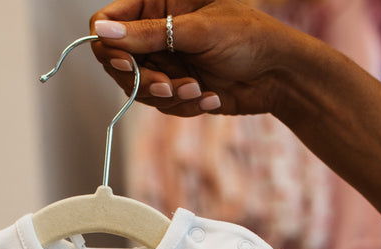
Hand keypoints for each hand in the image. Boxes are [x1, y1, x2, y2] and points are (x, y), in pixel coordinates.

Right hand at [89, 0, 296, 116]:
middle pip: (119, 63)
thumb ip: (147, 35)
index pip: (108, 21)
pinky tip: (209, 96)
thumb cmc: (248, 37)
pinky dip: (185, 105)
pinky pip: (163, 106)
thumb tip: (103, 33)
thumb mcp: (196, 31)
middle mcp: (157, 32)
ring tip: (196, 89)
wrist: (278, 74)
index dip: (108, 44)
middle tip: (167, 86)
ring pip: (139, 90)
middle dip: (142, 79)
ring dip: (168, 96)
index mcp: (157, 4)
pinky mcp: (178, 88)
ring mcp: (166, 62)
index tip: (124, 62)